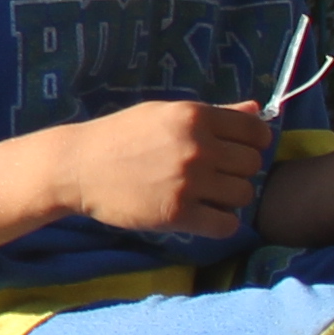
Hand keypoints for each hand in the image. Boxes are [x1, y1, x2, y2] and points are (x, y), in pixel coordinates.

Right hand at [51, 97, 270, 235]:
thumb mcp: (164, 113)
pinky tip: (201, 215)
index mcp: (195, 116)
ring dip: (228, 197)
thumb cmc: (120, 136)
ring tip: (203, 195)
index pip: (256, 132)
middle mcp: (196, 147)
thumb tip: (256, 109)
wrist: (76, 167)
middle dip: (236, 171)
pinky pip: (226, 225)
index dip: (252, 143)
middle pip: (252, 165)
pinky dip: (220, 223)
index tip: (234, 151)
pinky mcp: (177, 213)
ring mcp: (188, 181)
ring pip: (243, 194)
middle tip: (211, 175)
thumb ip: (213, 113)